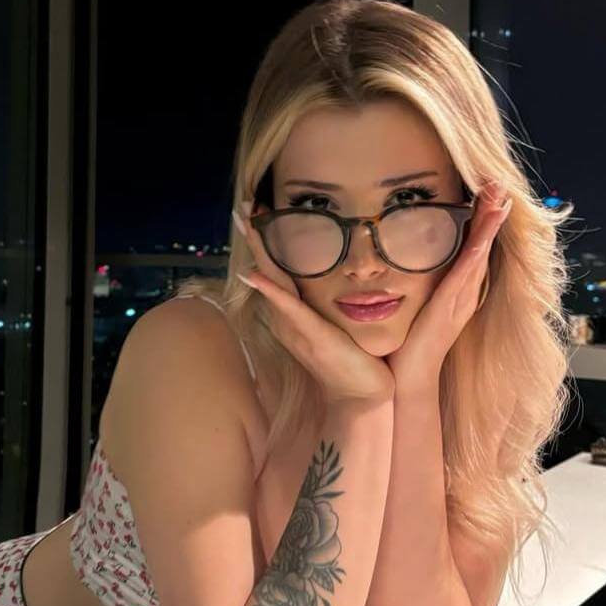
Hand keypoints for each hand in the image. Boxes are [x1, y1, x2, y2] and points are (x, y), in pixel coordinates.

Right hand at [233, 201, 395, 407]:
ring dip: (259, 253)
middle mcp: (289, 318)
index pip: (276, 270)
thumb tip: (337, 279)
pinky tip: (256, 275)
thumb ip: (330, 305)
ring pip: (273, 282)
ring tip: (249, 226)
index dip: (265, 243)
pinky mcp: (312, 337)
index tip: (257, 212)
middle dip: (256, 239)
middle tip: (244, 207)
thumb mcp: (339, 326)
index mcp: (295, 313)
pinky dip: (271, 291)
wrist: (361, 398)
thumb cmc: (356, 362)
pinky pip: (289, 310)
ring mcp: (297, 327)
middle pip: (267, 270)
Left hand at [382, 182, 511, 391]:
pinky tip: (484, 231)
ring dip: (491, 224)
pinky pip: (467, 272)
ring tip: (501, 196)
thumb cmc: (405, 343)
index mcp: (456, 289)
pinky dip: (478, 249)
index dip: (482, 220)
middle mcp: (464, 291)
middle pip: (483, 245)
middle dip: (493, 214)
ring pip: (480, 253)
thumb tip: (400, 260)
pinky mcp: (450, 306)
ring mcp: (460, 298)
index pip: (472, 247)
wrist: (406, 378)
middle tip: (500, 183)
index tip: (486, 192)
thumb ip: (414, 283)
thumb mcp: (413, 303)